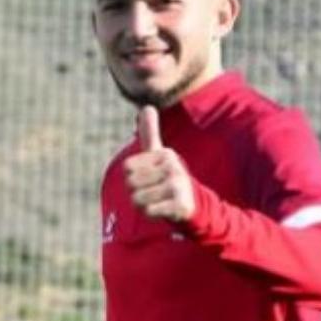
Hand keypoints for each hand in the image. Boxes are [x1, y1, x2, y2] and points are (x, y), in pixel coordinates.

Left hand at [123, 106, 195, 221]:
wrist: (192, 203)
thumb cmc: (168, 177)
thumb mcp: (159, 154)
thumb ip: (150, 132)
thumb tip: (147, 107)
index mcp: (165, 154)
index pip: (127, 167)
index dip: (133, 176)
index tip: (149, 177)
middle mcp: (173, 166)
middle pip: (130, 184)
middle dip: (137, 192)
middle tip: (154, 191)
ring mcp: (178, 185)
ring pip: (137, 199)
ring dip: (144, 204)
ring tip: (159, 200)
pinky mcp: (180, 204)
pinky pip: (148, 211)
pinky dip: (152, 213)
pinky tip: (164, 209)